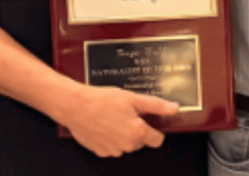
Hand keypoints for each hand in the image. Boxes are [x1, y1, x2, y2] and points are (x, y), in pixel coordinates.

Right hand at [54, 85, 178, 157]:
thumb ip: (156, 105)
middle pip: (140, 141)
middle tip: (126, 113)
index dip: (155, 129)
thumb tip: (173, 109)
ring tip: (111, 117)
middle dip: (136, 129)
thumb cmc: (100, 100)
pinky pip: (111, 146)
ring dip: (122, 133)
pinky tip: (103, 124)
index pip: (158, 140)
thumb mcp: (132, 98)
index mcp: (137, 132)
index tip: (149, 121)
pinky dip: (110, 138)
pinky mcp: (100, 151)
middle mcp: (127, 145)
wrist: (75, 106)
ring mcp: (113, 150)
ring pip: (126, 144)